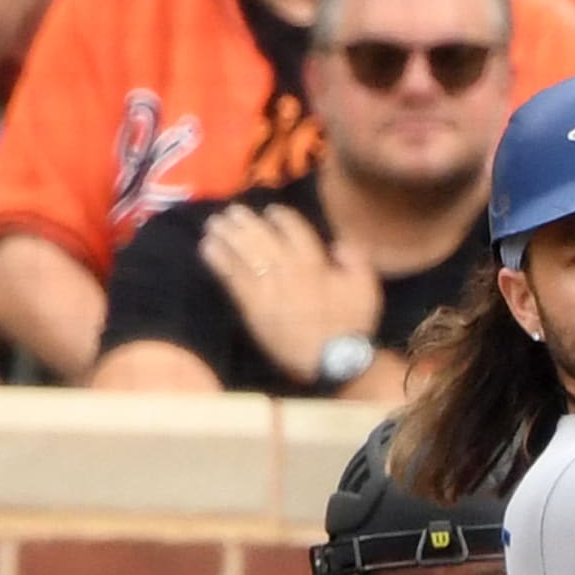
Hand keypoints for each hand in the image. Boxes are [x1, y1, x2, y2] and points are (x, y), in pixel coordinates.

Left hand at [198, 204, 382, 387]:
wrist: (332, 363)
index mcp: (314, 263)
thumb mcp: (367, 290)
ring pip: (243, 253)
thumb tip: (337, 245)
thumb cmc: (351, 327)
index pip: (294, 229)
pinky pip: (231, 277)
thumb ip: (356, 260)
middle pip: (262, 237)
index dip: (280, 217)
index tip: (271, 211)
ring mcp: (268, 288)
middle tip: (231, 211)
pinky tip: (207, 248)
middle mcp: (288, 269)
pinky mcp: (253, 307)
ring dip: (226, 236)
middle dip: (245, 222)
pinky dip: (218, 260)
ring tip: (214, 224)